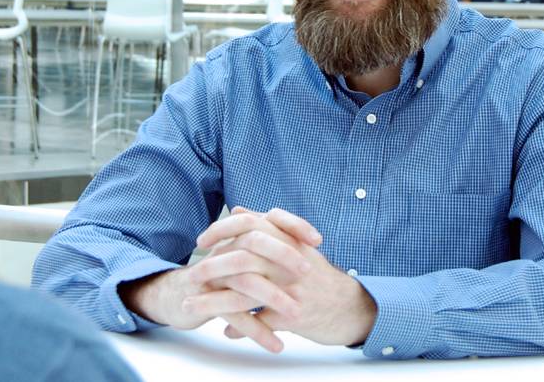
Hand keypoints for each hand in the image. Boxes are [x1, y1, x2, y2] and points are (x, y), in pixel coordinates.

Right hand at [118, 209, 317, 352]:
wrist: (176, 296)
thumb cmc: (217, 278)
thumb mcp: (242, 258)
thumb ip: (266, 245)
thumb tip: (296, 236)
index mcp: (237, 237)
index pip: (267, 220)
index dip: (293, 225)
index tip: (317, 240)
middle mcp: (224, 250)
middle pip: (255, 242)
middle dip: (284, 255)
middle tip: (307, 271)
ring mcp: (213, 273)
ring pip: (245, 280)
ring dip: (273, 298)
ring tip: (296, 315)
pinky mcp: (205, 298)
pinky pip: (232, 313)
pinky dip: (256, 330)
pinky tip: (275, 345)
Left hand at [199, 207, 376, 347]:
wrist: (352, 308)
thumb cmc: (319, 278)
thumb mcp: (297, 247)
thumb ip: (267, 228)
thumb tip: (237, 211)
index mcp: (289, 241)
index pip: (250, 225)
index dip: (222, 231)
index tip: (201, 241)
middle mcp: (290, 261)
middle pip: (243, 258)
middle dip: (212, 267)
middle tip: (192, 275)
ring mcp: (292, 289)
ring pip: (246, 293)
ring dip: (215, 302)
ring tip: (191, 308)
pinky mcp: (296, 315)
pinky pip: (260, 322)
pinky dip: (242, 328)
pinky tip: (227, 332)